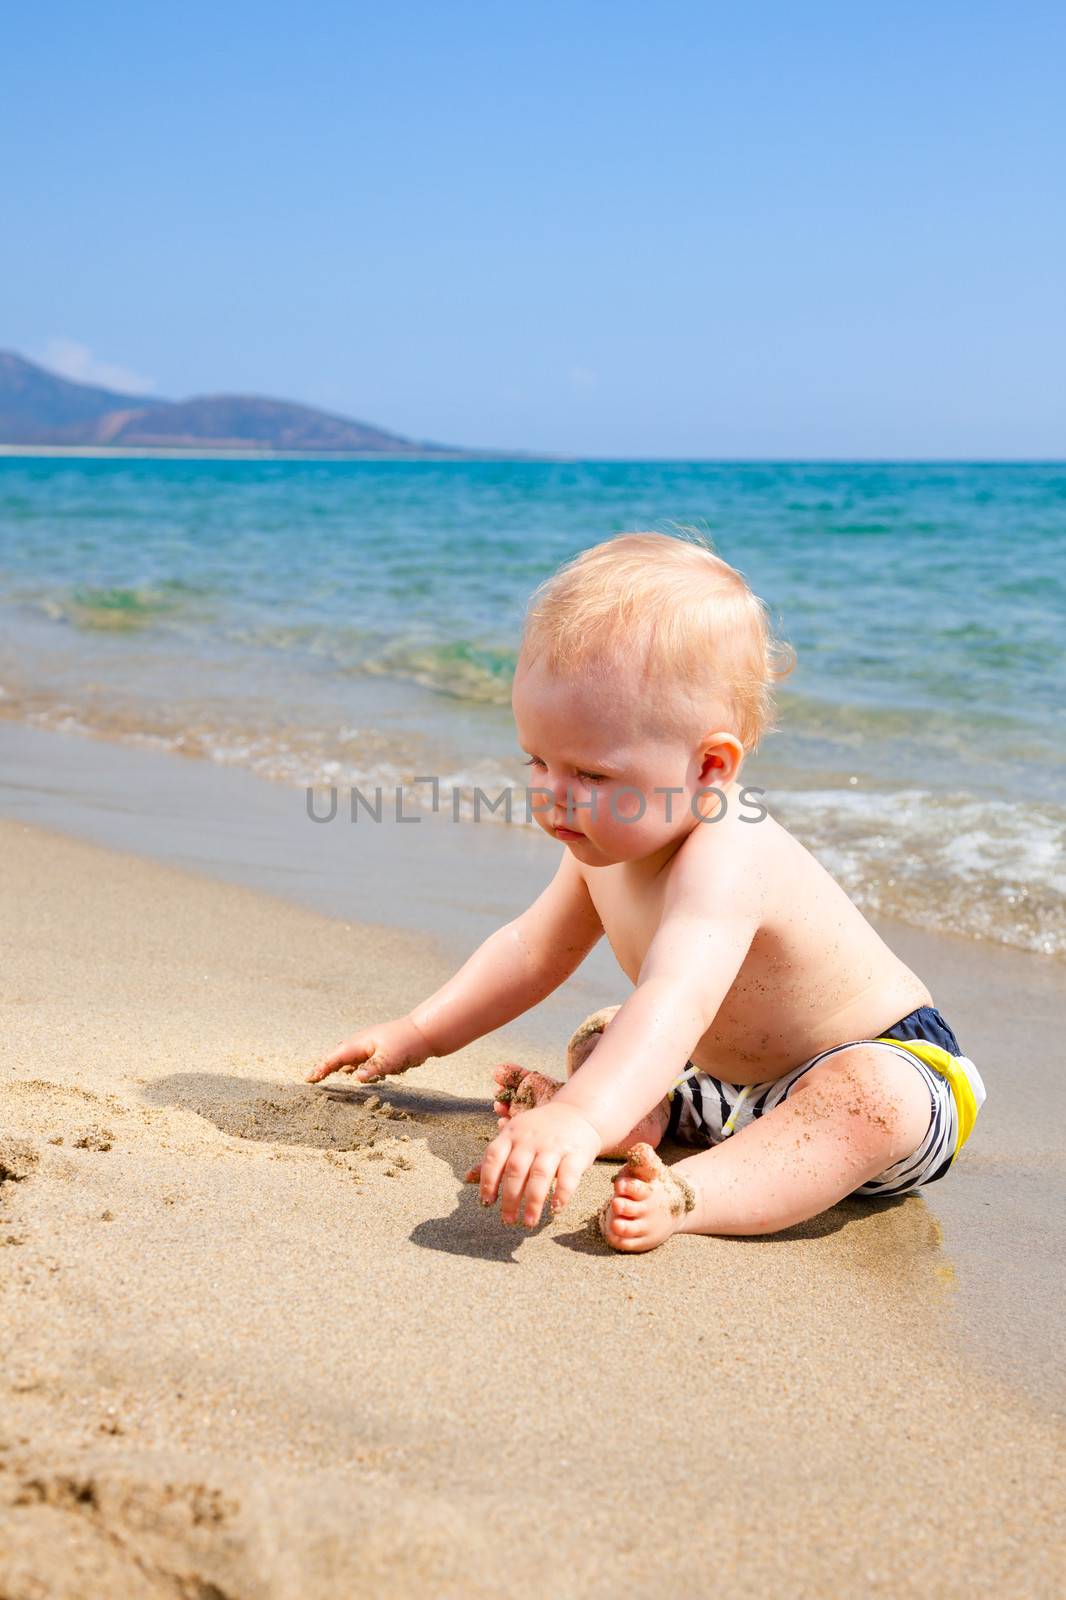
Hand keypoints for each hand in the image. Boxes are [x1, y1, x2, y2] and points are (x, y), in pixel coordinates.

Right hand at [306, 1015, 431, 1083]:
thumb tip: (356, 1077)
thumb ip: (373, 1068)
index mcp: (360, 1043)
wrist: (425, 1032)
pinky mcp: (379, 1049)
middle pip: (337, 1055)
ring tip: (323, 1074)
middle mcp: (361, 1042)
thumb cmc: (407, 1044)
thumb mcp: (390, 1059)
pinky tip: (350, 1070)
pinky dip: (350, 1064)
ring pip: (348, 1056)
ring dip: (335, 1064)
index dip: (321, 1068)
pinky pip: (359, 1058)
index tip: (308, 1079)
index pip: (335, 1057)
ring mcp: (370, 1045)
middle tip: (311, 1078)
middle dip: (324, 1065)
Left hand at [464, 1102, 601, 1227]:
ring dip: (533, 1202)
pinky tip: (556, 1209)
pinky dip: (562, 1194)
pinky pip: (568, 1176)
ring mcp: (553, 1145)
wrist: (578, 1111)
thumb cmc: (540, 1129)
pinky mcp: (576, 1153)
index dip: (488, 1180)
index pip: (494, 1157)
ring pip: (540, 1175)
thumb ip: (495, 1157)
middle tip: (508, 1221)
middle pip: (515, 1170)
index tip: (487, 1203)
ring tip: (529, 1222)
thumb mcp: (515, 1135)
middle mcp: (530, 1139)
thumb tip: (467, 1177)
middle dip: (510, 1198)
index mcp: (512, 1134)